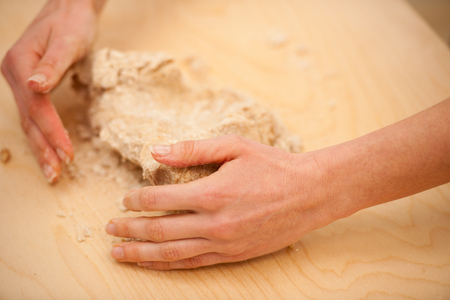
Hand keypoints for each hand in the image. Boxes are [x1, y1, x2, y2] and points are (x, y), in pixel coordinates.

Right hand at [1, 0, 101, 181]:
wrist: (71, 7)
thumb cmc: (72, 22)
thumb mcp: (66, 42)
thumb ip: (52, 65)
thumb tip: (34, 86)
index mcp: (19, 65)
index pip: (37, 108)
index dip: (53, 133)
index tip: (68, 155)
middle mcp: (14, 74)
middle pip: (28, 119)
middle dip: (43, 148)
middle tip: (55, 175)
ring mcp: (19, 79)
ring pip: (28, 120)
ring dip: (40, 146)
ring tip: (52, 170)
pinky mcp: (29, 83)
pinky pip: (33, 113)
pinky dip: (42, 132)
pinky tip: (49, 146)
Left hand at [105, 135, 344, 269]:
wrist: (310, 193)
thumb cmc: (272, 166)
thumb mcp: (234, 146)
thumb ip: (192, 149)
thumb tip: (156, 151)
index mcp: (212, 192)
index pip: (160, 200)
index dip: (137, 200)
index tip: (124, 199)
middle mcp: (214, 223)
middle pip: (160, 231)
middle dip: (130, 231)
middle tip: (110, 230)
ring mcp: (224, 243)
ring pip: (173, 253)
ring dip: (142, 255)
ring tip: (119, 254)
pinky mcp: (234, 255)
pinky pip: (194, 263)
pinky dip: (170, 265)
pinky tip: (154, 264)